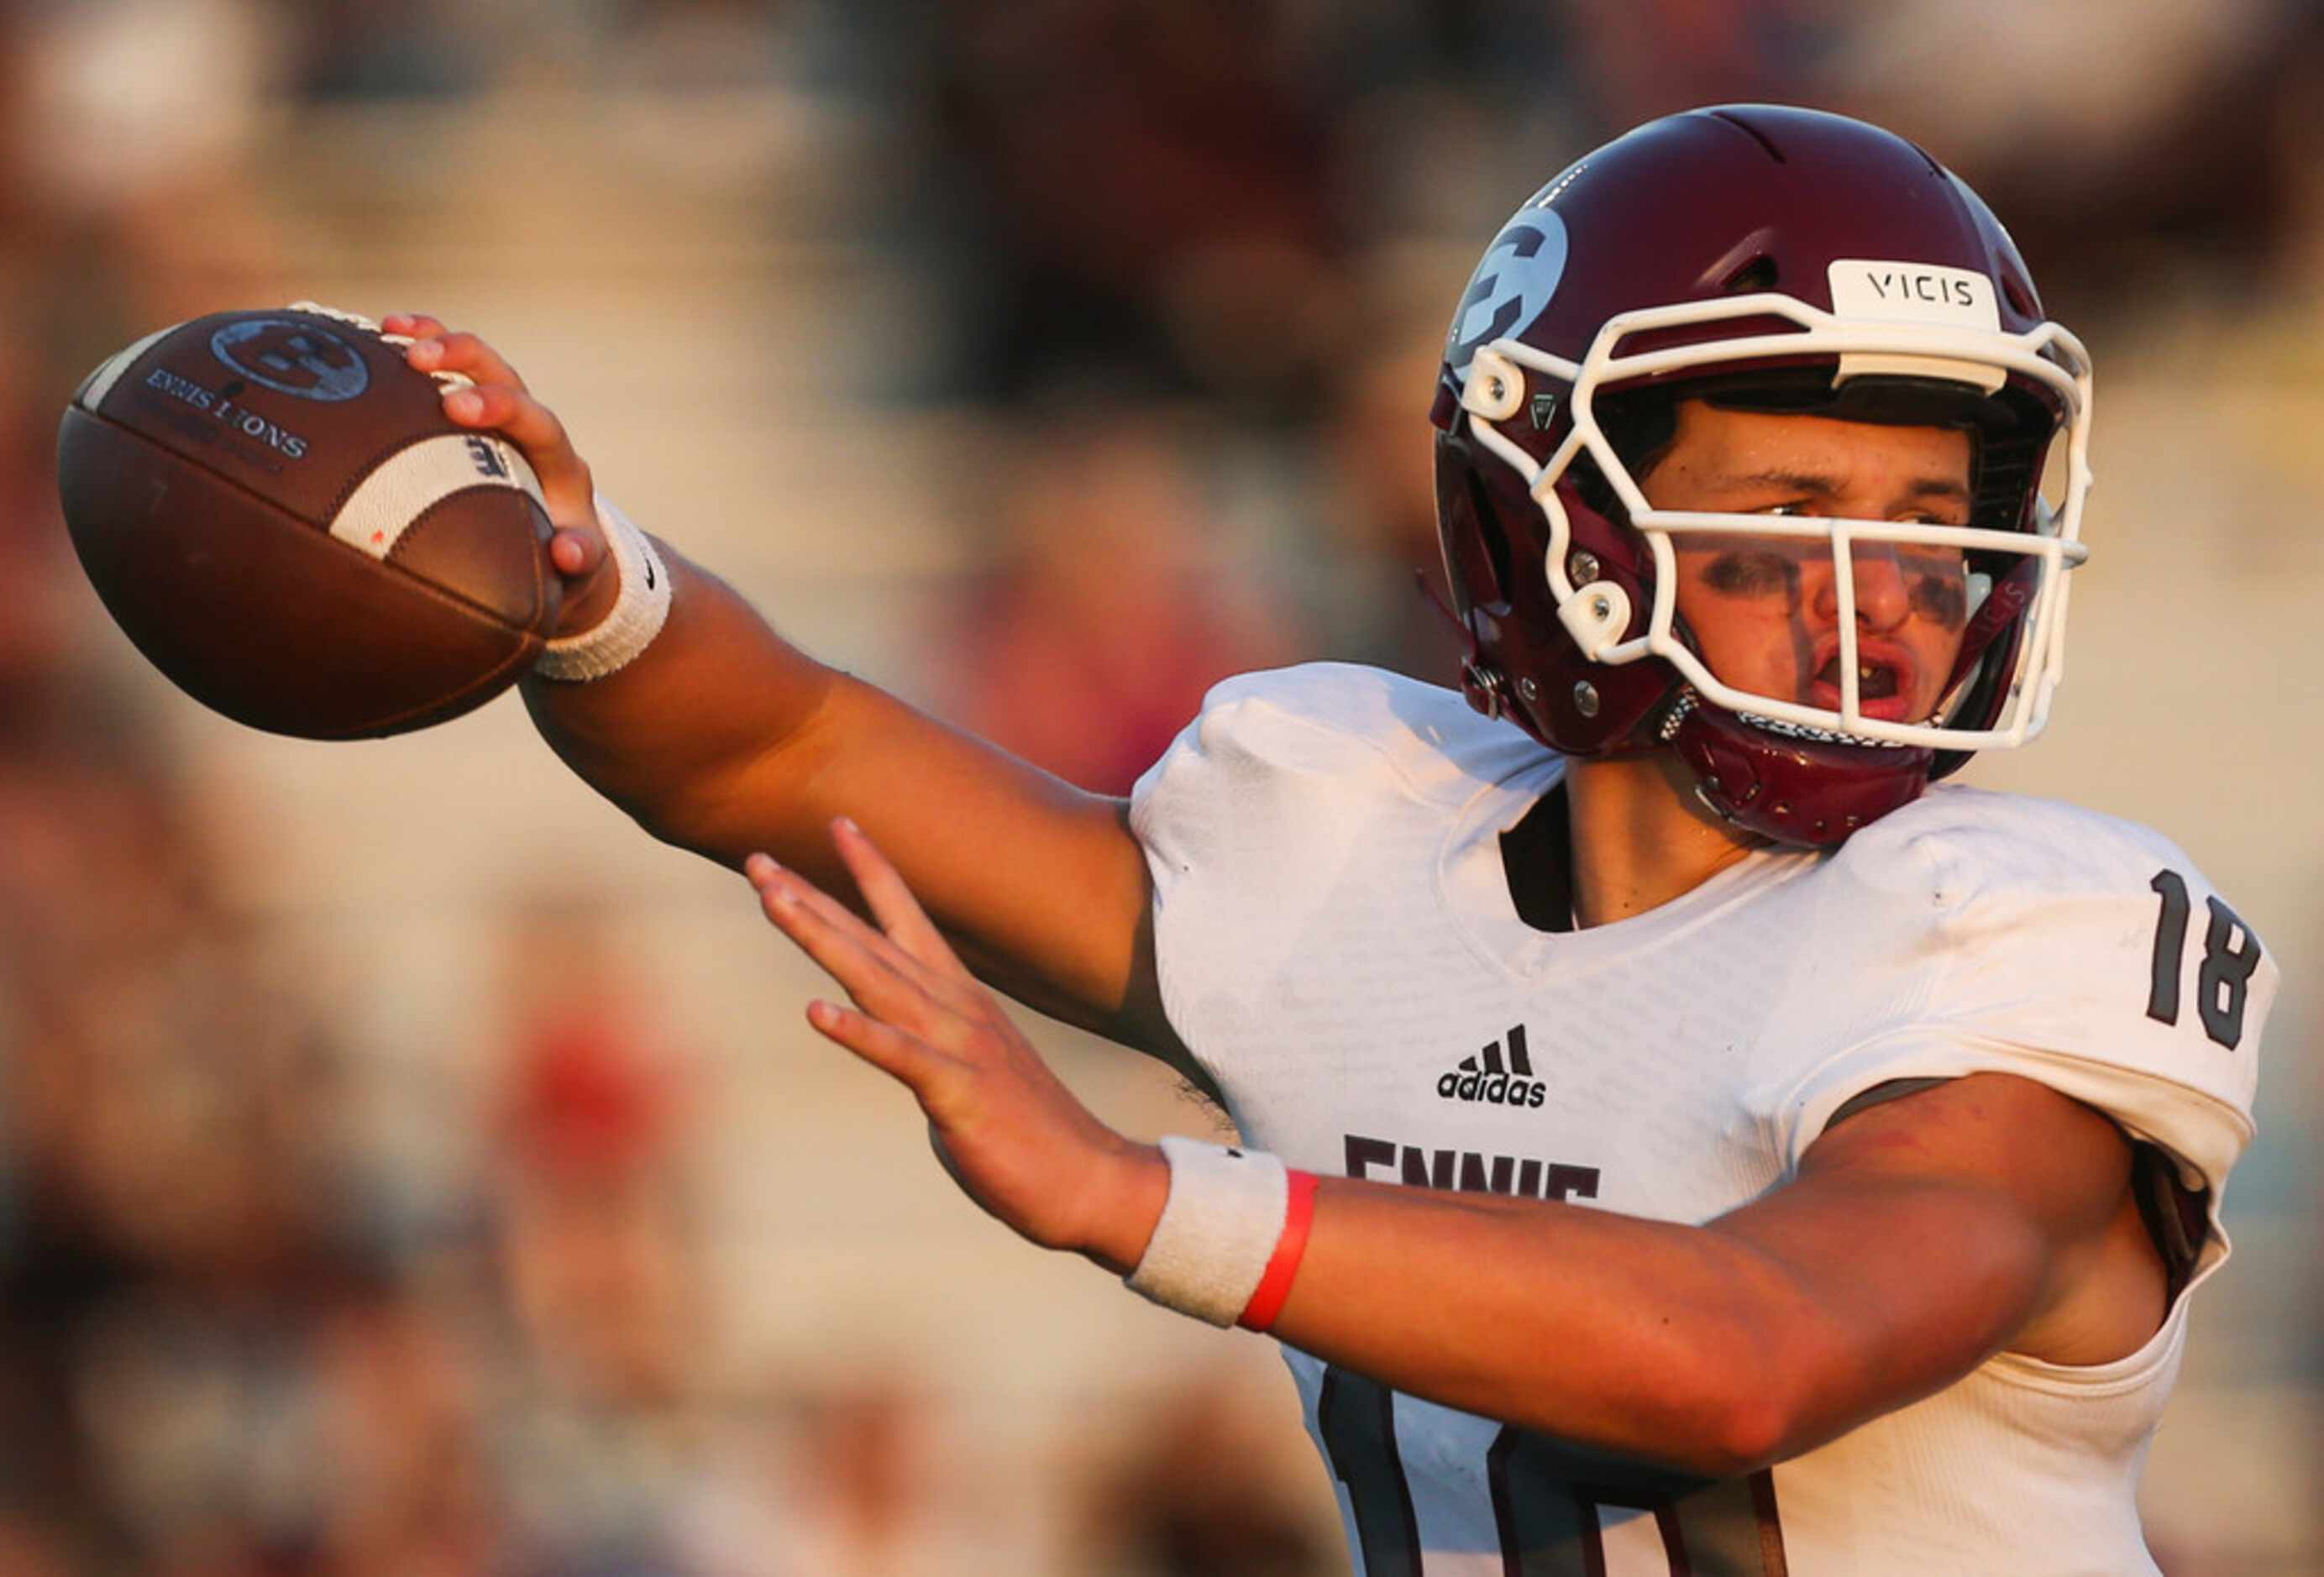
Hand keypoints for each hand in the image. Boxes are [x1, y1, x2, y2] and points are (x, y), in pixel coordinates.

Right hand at [381, 313, 616, 637]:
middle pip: (504, 374)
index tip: (455, 407)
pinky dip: (418, 348)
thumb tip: (567, 552)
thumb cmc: (565, 553)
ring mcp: (499, 412)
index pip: (537, 421)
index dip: (499, 407)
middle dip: (462, 358)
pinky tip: (378, 335)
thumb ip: (580, 556)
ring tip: (388, 330)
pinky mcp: (471, 410)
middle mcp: (531, 425)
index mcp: (558, 461)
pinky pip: (446, 369)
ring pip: (473, 361)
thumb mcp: (580, 562)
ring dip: (435, 339)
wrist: (562, 542)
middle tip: (415, 358)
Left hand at [746, 819, 1166, 1272]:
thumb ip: (926, 1054)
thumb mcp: (965, 1077)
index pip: (908, 920)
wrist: (1089, 1181)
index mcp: (958, 1001)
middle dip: (811, 897)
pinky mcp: (960, 1093)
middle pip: (871, 941)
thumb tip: (901, 1055)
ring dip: (821, 938)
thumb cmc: (1026, 1136)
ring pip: (876, 980)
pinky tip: (814, 1014)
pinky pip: (900, 1056)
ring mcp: (958, 1046)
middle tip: (756, 860)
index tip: (839, 822)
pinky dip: (858, 1032)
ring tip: (772, 902)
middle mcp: (955, 1009)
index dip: (872, 870)